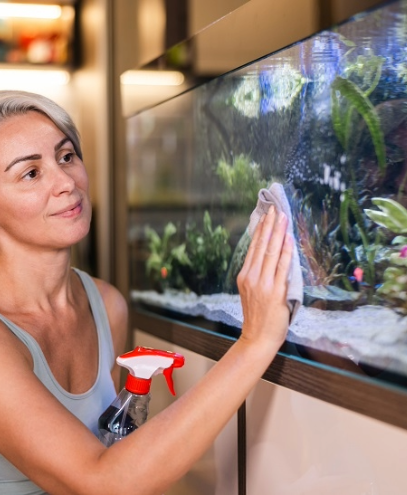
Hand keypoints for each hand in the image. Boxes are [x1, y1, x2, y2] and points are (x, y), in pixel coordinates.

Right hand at [237, 205, 292, 348]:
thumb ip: (258, 275)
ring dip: (278, 233)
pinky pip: (282, 266)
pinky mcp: (275, 291)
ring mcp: (263, 283)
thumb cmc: (257, 317)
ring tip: (283, 218)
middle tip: (274, 209)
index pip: (254, 248)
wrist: (257, 338)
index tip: (265, 216)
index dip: (260, 230)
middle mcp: (251, 277)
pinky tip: (288, 239)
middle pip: (261, 246)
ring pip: (271, 252)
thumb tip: (271, 257)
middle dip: (269, 225)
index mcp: (244, 276)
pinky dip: (286, 251)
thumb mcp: (251, 292)